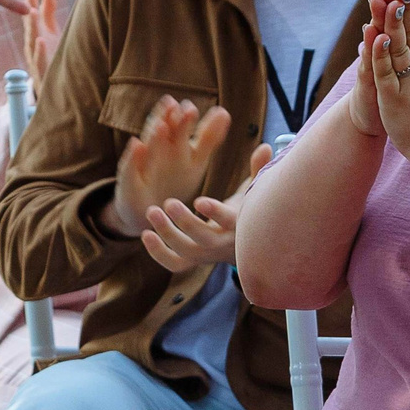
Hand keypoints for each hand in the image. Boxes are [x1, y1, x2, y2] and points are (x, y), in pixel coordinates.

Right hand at [21, 0, 61, 85]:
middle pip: (30, 26)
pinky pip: (39, 60)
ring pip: (32, 41)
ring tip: (33, 12)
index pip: (32, 16)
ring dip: (32, 26)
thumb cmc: (53, 55)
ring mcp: (36, 58)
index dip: (31, 3)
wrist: (56, 89)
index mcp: (36, 34)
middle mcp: (33, 45)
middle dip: (29, 11)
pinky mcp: (42, 72)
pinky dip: (39, 50)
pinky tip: (41, 40)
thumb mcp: (51, 31)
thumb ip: (48, 12)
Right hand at [107, 94, 232, 240]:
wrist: (147, 209)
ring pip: (148, 146)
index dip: (185, 120)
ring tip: (161, 126)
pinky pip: (131, 168)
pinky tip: (136, 144)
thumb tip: (224, 111)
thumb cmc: (172, 180)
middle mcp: (155, 149)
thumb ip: (208, 136)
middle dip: (169, 119)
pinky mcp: (129, 181)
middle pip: (162, 131)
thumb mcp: (194, 159)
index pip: (178, 127)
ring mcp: (140, 164)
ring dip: (153, 135)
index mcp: (171, 145)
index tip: (193, 110)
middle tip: (176, 106)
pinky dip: (133, 156)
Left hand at [140, 142, 272, 271]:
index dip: (215, 213)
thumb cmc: (246, 213)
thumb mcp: (252, 194)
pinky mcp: (192, 261)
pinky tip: (145, 234)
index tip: (199, 200)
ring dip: (166, 234)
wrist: (243, 248)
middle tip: (167, 202)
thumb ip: (257, 171)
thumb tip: (265, 146)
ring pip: (186, 252)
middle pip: (204, 239)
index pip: (229, 222)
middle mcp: (221, 244)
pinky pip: (174, 263)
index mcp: (238, 226)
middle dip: (185, 222)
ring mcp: (205, 255)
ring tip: (150, 211)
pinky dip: (158, 253)